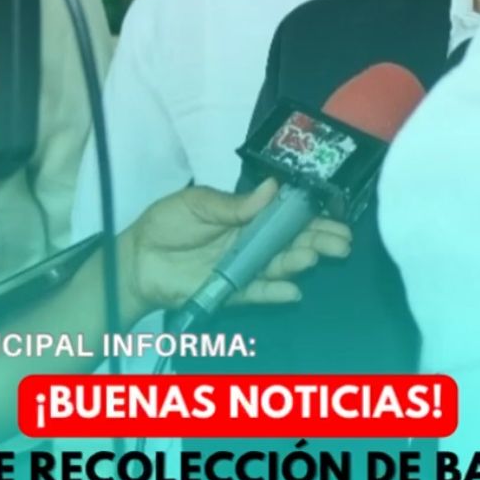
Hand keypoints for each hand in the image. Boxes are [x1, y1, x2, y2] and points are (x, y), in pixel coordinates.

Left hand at [119, 181, 350, 321]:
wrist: (138, 260)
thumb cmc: (167, 223)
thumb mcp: (198, 204)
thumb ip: (235, 204)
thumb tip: (274, 187)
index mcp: (245, 216)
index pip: (283, 214)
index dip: (309, 215)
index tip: (334, 213)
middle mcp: (250, 241)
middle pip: (290, 241)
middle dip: (317, 240)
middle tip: (342, 241)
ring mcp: (243, 267)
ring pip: (278, 265)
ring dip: (298, 261)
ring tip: (315, 256)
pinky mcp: (231, 291)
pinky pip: (258, 292)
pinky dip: (275, 292)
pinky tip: (295, 291)